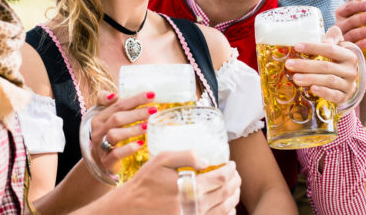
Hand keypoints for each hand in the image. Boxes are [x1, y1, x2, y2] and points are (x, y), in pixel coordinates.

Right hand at [90, 91, 156, 172]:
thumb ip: (112, 104)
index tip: (152, 95)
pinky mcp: (106, 160)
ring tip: (147, 126)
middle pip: (117, 118)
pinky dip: (128, 148)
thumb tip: (115, 95)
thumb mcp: (108, 117)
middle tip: (154, 110)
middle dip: (137, 113)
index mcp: (100, 117)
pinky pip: (116, 154)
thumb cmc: (110, 133)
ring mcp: (100, 146)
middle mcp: (98, 130)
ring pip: (114, 134)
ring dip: (132, 129)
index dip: (135, 99)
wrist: (102, 161)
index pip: (118, 105)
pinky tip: (140, 143)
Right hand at [117, 151, 237, 213]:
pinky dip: (227, 213)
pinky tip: (227, 206)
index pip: (222, 178)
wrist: (129, 209)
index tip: (231, 164)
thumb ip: (187, 155)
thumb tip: (207, 161)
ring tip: (234, 187)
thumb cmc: (145, 183)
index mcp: (190, 188)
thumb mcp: (162, 160)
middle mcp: (195, 206)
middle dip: (235, 182)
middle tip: (235, 174)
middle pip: (227, 193)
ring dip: (234, 196)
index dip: (231, 170)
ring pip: (225, 209)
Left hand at [287, 26, 358, 105]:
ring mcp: (349, 85)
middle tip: (289, 64)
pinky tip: (311, 89)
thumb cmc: (338, 62)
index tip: (296, 46)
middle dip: (306, 65)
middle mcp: (351, 70)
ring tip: (295, 78)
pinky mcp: (344, 97)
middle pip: (326, 66)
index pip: (330, 49)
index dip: (313, 47)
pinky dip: (323, 92)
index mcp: (349, 55)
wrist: (348, 83)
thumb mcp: (338, 47)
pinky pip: (334, 95)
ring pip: (329, 80)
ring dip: (311, 79)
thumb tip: (325, 39)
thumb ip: (332, 38)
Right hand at [335, 0, 365, 49]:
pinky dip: (359, 45)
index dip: (359, 6)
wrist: (355, 37)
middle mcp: (340, 25)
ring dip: (363, 31)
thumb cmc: (357, 16)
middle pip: (350, 21)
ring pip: (351, 35)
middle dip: (362, 18)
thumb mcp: (356, 4)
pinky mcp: (347, 49)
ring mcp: (343, 38)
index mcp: (341, 13)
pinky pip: (352, 47)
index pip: (349, 8)